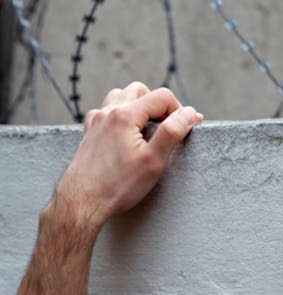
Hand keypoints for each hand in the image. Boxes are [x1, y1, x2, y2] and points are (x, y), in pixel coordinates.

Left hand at [52, 82, 202, 231]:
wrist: (81, 203)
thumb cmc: (117, 185)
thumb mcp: (153, 161)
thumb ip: (172, 132)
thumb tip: (190, 113)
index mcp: (125, 115)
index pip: (162, 97)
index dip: (180, 110)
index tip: (188, 127)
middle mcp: (108, 113)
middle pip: (140, 91)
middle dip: (159, 105)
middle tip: (168, 127)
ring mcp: (96, 122)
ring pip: (121, 97)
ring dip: (138, 106)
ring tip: (148, 128)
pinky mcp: (89, 133)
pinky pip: (107, 111)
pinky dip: (121, 115)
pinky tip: (127, 134)